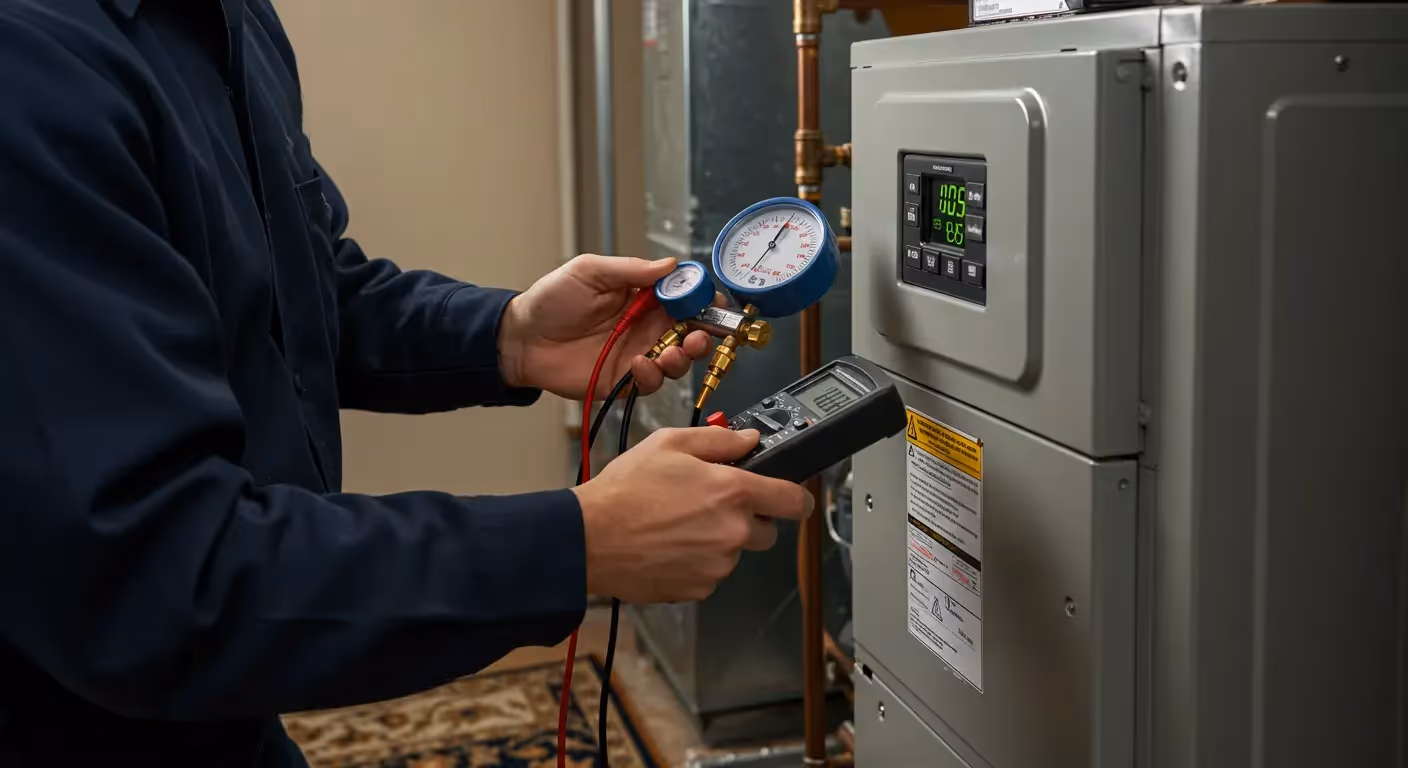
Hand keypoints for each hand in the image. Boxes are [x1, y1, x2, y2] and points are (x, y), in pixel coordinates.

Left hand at [498, 255, 718, 399]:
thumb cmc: (550, 302)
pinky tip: (638, 363)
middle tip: (698, 334)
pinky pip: (652, 382)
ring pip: (679, 360)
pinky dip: (653, 375)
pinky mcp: (625, 380)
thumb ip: (631, 270)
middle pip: (691, 331)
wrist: (521, 339)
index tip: (711, 300)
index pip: (684, 297)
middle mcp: (646, 326)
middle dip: (703, 334)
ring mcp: (637, 353)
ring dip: (684, 357)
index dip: (702, 299)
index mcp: (642, 297)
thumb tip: (670, 265)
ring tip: (673, 351)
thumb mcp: (590, 271)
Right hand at [572, 427, 814, 602]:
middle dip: (748, 518)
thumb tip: (748, 440)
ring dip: (718, 540)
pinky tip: (669, 544)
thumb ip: (718, 440)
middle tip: (711, 504)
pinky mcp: (699, 587)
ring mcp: (718, 564)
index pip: (793, 501)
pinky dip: (697, 561)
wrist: (589, 539)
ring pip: (734, 552)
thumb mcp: (669, 444)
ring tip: (678, 523)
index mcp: (734, 492)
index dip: (798, 498)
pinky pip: (711, 572)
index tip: (794, 498)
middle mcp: (733, 532)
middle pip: (766, 531)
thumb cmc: (625, 492)